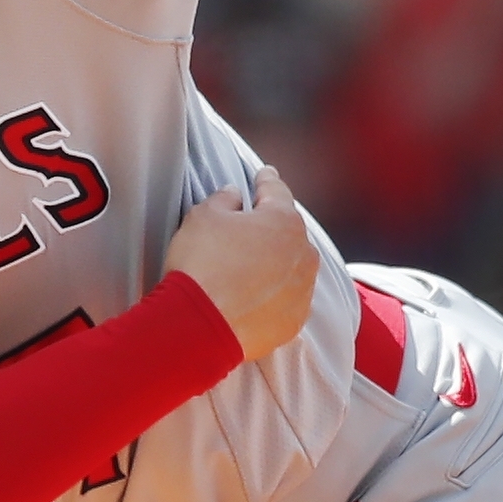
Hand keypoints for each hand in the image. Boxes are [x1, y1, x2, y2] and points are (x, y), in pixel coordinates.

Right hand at [165, 167, 320, 360]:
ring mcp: (302, 290)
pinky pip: (287, 299)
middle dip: (270, 227)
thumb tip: (233, 196)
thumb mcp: (203, 217)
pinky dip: (274, 294)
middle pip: (288, 231)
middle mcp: (302, 254)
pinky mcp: (294, 320)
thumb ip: (223, 199)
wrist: (200, 326)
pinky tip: (253, 296)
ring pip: (292, 267)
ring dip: (275, 263)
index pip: (276, 191)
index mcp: (283, 221)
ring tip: (247, 267)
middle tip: (248, 228)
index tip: (265, 175)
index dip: (266, 181)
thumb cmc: (201, 266)